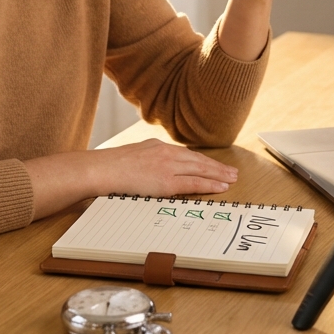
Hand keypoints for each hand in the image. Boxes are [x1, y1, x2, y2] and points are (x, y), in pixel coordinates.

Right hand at [94, 139, 237, 196]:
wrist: (101, 169)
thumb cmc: (111, 167)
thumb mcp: (133, 157)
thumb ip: (148, 161)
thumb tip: (154, 170)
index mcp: (157, 147)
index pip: (187, 154)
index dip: (203, 161)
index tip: (214, 165)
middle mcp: (166, 153)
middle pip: (198, 160)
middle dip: (217, 166)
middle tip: (232, 171)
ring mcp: (167, 166)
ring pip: (200, 169)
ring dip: (219, 175)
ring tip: (232, 178)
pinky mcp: (166, 181)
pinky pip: (193, 183)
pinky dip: (209, 184)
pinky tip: (221, 186)